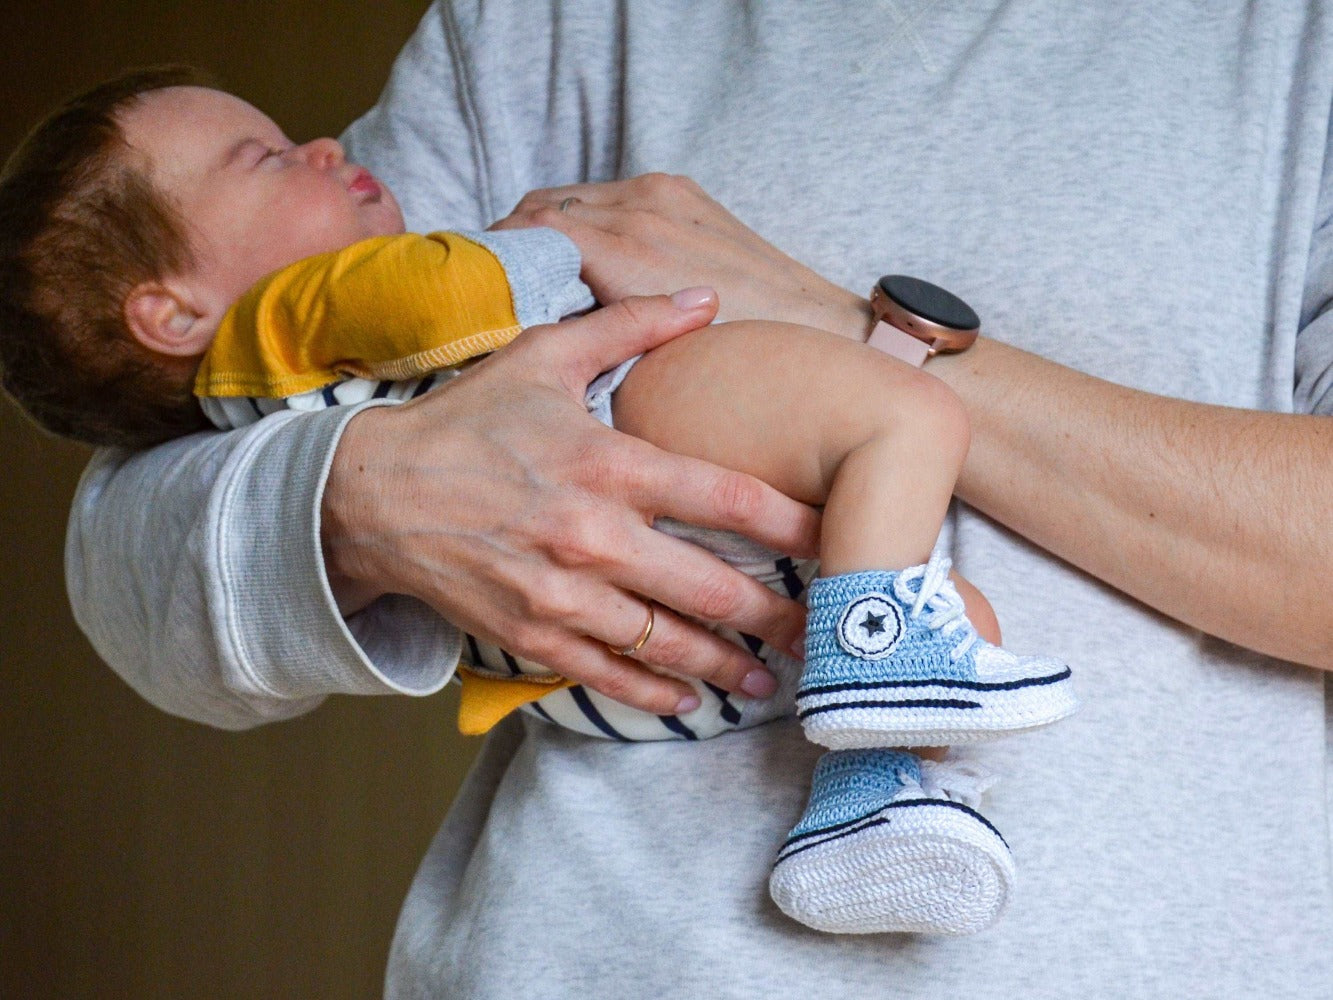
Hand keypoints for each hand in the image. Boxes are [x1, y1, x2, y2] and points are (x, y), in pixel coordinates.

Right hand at [321, 292, 819, 714]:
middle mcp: (593, 534)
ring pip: (667, 642)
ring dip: (728, 666)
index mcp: (608, 462)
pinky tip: (691, 701)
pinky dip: (654, 693)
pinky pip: (607, 674)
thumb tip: (705, 296)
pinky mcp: (530, 634)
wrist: (371, 494)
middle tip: (828, 630)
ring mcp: (560, 594)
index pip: (726, 497)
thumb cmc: (467, 421)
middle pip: (711, 587)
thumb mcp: (544, 354)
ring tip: (773, 676)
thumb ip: (631, 324)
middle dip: (778, 615)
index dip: (793, 523)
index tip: (838, 537)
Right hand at [492, 173, 870, 334]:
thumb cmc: (736, 362)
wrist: (819, 331)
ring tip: (530, 277)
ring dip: (544, 229)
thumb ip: (589, 335)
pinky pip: (607, 194)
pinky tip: (580, 260)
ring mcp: (663, 192)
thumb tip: (537, 336)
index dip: (496, 258)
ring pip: (572, 197)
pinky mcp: (680, 191)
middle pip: (543, 206)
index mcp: (627, 244)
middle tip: (495, 286)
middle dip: (514, 242)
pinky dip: (581, 221)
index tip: (475, 293)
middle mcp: (642, 206)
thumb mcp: (647, 364)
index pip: (530, 229)